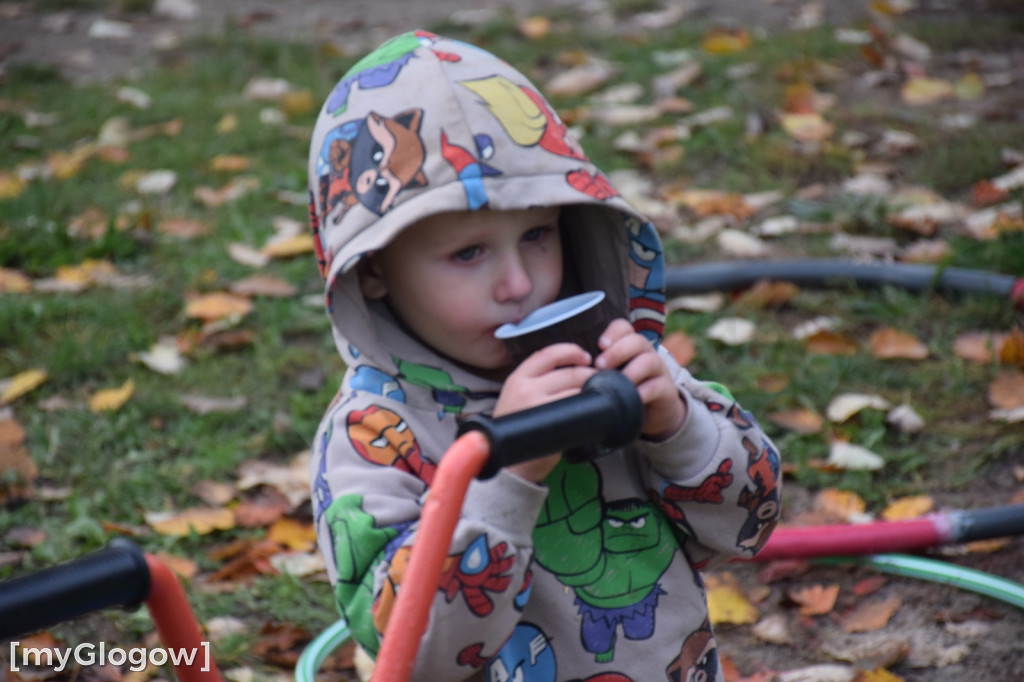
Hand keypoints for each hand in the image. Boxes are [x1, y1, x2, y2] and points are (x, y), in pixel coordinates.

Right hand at [494, 343, 595, 482]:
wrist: (511, 465)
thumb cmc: (518, 431)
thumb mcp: (516, 397)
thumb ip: (536, 381)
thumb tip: (571, 366)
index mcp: (517, 378)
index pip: (548, 354)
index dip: (571, 351)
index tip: (584, 357)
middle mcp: (525, 388)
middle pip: (569, 372)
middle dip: (589, 374)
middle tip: (597, 380)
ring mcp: (538, 404)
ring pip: (576, 388)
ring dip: (591, 390)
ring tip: (595, 397)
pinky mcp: (552, 422)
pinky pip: (578, 407)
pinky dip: (589, 407)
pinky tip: (591, 411)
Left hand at [594, 318, 685, 440]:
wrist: (654, 411)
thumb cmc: (624, 389)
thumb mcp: (610, 375)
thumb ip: (595, 368)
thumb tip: (569, 370)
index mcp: (629, 344)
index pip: (623, 327)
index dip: (612, 333)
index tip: (599, 345)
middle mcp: (645, 352)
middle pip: (636, 340)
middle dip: (617, 351)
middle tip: (600, 365)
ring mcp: (658, 369)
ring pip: (649, 360)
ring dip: (630, 370)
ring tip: (616, 382)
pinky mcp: (666, 389)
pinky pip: (656, 386)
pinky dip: (643, 392)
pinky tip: (631, 398)